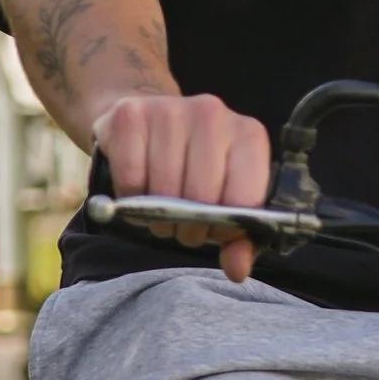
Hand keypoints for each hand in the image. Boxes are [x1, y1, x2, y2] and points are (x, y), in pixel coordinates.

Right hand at [93, 91, 272, 285]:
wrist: (144, 122)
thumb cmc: (191, 167)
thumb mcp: (223, 199)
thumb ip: (238, 237)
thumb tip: (237, 269)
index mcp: (248, 135)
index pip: (244, 198)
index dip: (226, 227)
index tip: (214, 232)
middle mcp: (213, 114)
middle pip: (202, 196)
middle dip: (189, 226)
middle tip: (182, 226)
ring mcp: (170, 110)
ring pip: (164, 190)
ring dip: (158, 216)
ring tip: (160, 210)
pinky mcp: (130, 115)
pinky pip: (131, 179)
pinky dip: (130, 198)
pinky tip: (138, 190)